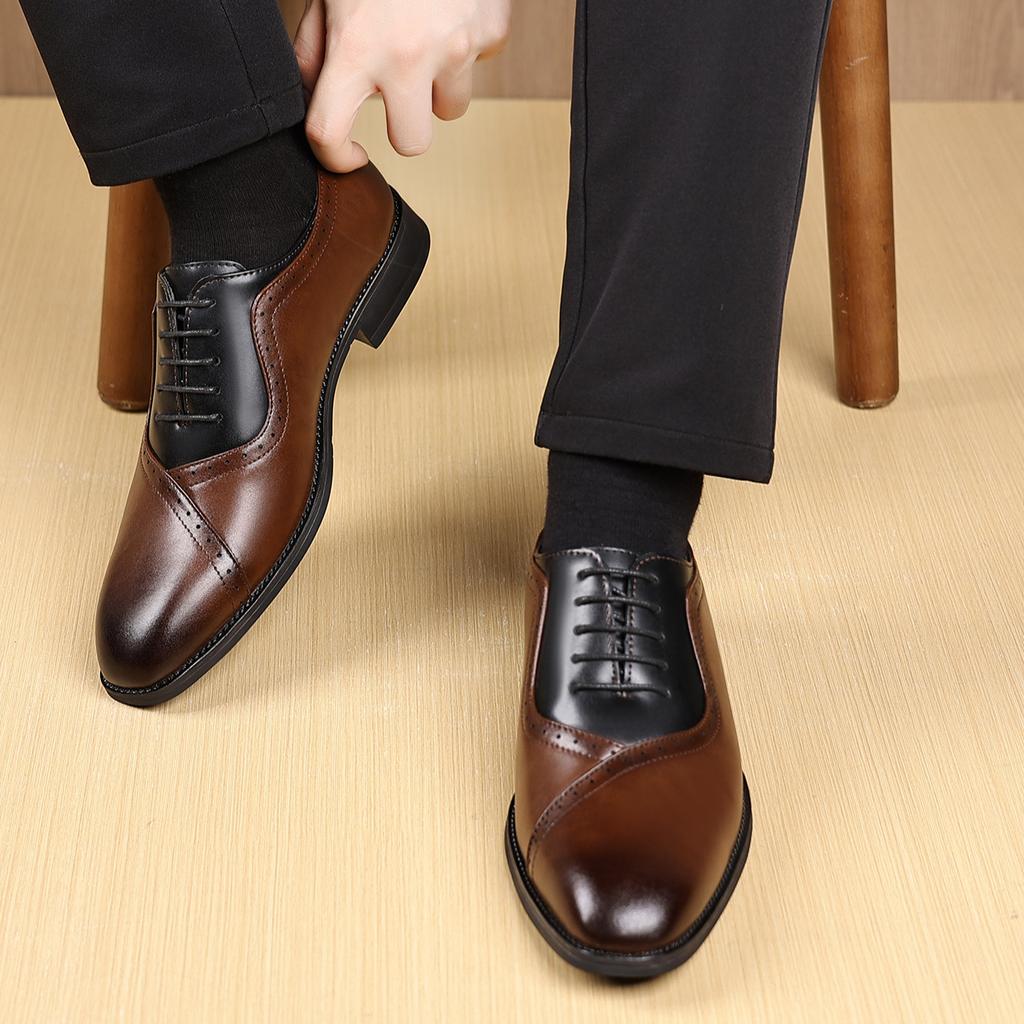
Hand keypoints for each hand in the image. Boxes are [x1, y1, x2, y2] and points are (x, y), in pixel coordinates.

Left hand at [294, 0, 510, 171]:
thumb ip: (316, 51)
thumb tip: (315, 99)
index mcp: (355, 48)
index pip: (330, 131)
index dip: (336, 158)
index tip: (350, 156)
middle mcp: (406, 57)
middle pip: (413, 143)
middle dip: (407, 125)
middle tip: (401, 92)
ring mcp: (454, 48)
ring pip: (451, 107)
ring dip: (439, 84)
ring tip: (427, 37)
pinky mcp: (490, 33)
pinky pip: (480, 63)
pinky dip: (467, 46)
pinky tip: (450, 13)